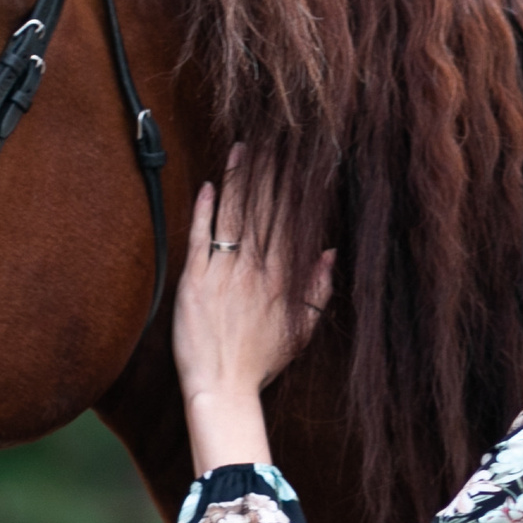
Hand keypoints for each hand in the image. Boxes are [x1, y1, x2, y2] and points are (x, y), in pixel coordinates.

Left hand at [174, 148, 334, 471]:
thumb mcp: (303, 329)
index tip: (296, 156)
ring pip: (233, 215)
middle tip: (271, 135)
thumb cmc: (262, 362)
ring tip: (241, 148)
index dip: (293, 184)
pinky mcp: (194, 282)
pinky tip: (208, 185)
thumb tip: (329, 251)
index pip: (290, 219)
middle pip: (264, 208)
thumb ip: (319, 288)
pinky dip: (204, 211)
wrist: (223, 387)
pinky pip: (200, 238)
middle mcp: (256, 269)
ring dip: (237, 179)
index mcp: (283, 277)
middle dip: (268, 169)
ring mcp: (223, 273)